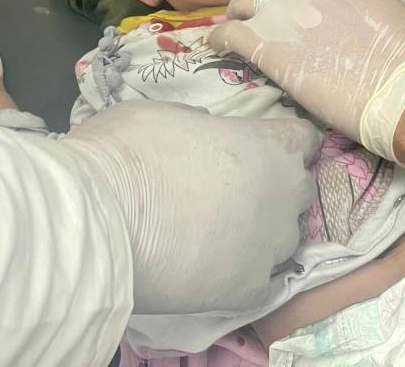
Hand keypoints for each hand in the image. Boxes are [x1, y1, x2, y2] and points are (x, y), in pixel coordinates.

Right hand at [72, 101, 319, 313]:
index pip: (305, 140)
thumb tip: (208, 139)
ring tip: (217, 236)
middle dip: (275, 189)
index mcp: (271, 144)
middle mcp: (285, 195)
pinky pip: (258, 280)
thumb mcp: (167, 113)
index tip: (262, 150)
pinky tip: (208, 269)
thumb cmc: (129, 151)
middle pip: (299, 190)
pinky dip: (239, 274)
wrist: (100, 218)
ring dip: (260, 233)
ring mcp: (272, 246)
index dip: (283, 144)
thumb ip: (204, 127)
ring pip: (283, 238)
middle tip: (232, 193)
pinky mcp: (250, 290)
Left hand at [208, 0, 404, 159]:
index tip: (295, 10)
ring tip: (237, 31)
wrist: (399, 88)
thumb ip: (358, 5)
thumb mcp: (384, 12)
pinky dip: (219, 39)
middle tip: (265, 20)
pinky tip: (216, 48)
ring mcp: (279, 9)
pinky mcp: (261, 40)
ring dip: (240, 15)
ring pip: (244, 1)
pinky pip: (227, 33)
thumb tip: (347, 21)